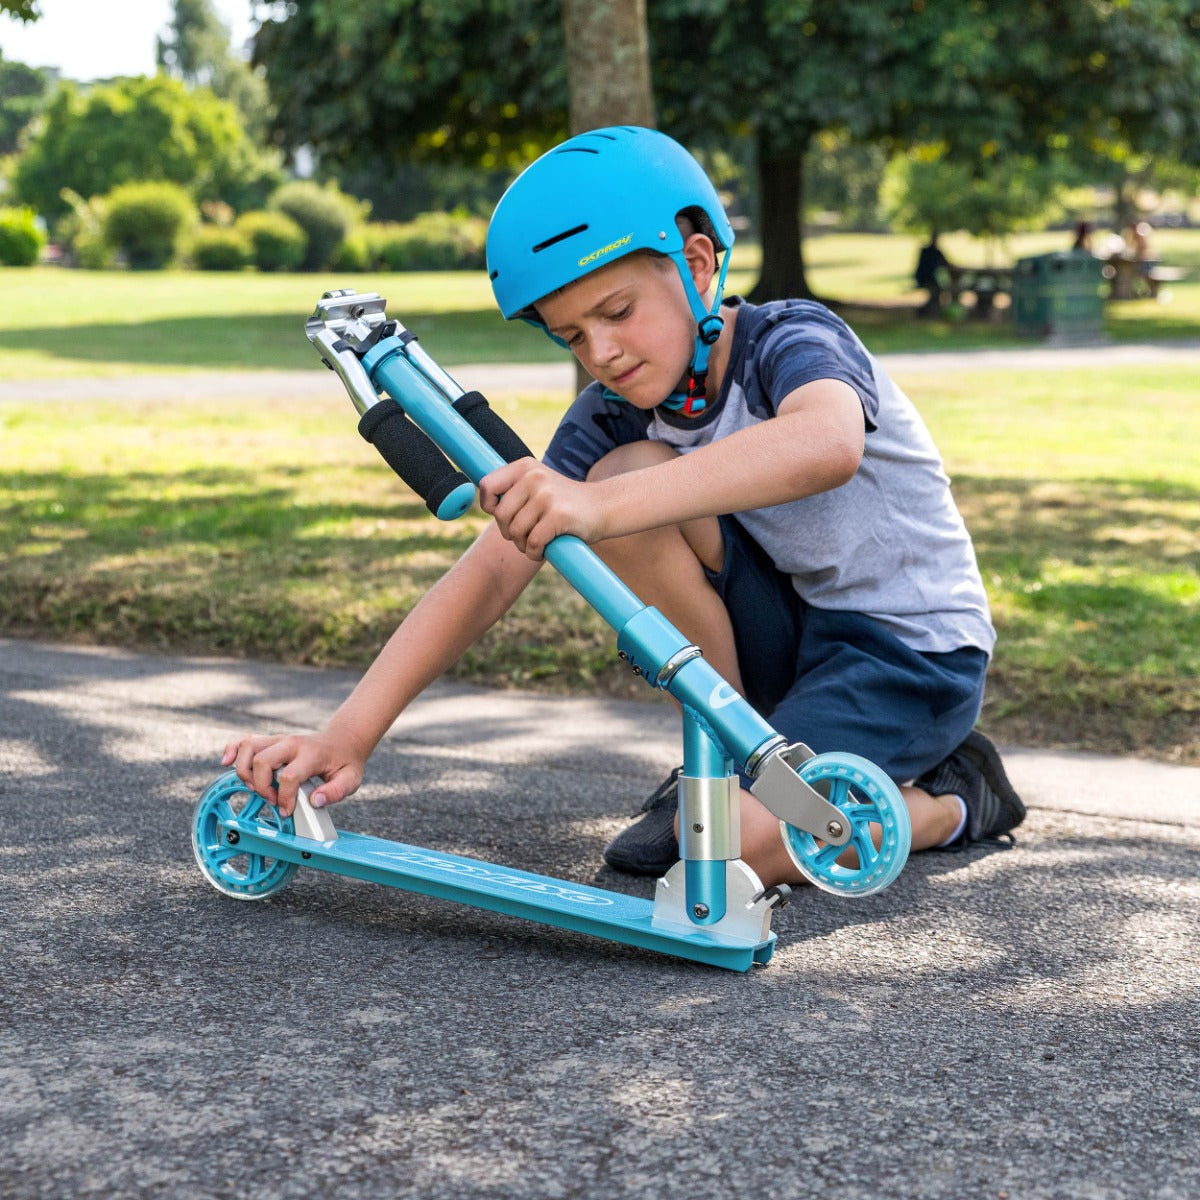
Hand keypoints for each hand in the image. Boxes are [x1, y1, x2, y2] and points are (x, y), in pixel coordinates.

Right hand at [220, 730, 365, 817]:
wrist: (343, 740)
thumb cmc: (344, 762)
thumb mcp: (350, 779)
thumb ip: (336, 791)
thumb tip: (316, 801)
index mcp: (311, 754)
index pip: (289, 775)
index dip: (284, 798)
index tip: (286, 811)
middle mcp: (291, 743)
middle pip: (263, 760)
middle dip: (261, 785)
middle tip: (272, 800)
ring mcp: (278, 740)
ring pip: (248, 747)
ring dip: (244, 771)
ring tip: (255, 787)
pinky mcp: (270, 741)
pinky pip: (244, 740)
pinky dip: (232, 750)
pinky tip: (226, 762)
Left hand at [478, 458, 602, 559]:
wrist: (604, 507)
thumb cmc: (565, 503)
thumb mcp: (538, 485)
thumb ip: (514, 490)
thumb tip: (485, 505)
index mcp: (525, 467)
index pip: (487, 485)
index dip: (489, 506)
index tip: (503, 515)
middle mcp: (534, 477)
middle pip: (501, 515)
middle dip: (509, 533)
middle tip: (525, 536)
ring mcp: (547, 495)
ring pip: (515, 531)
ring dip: (523, 545)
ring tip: (537, 543)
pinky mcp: (559, 515)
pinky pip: (533, 542)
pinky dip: (535, 553)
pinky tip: (544, 551)